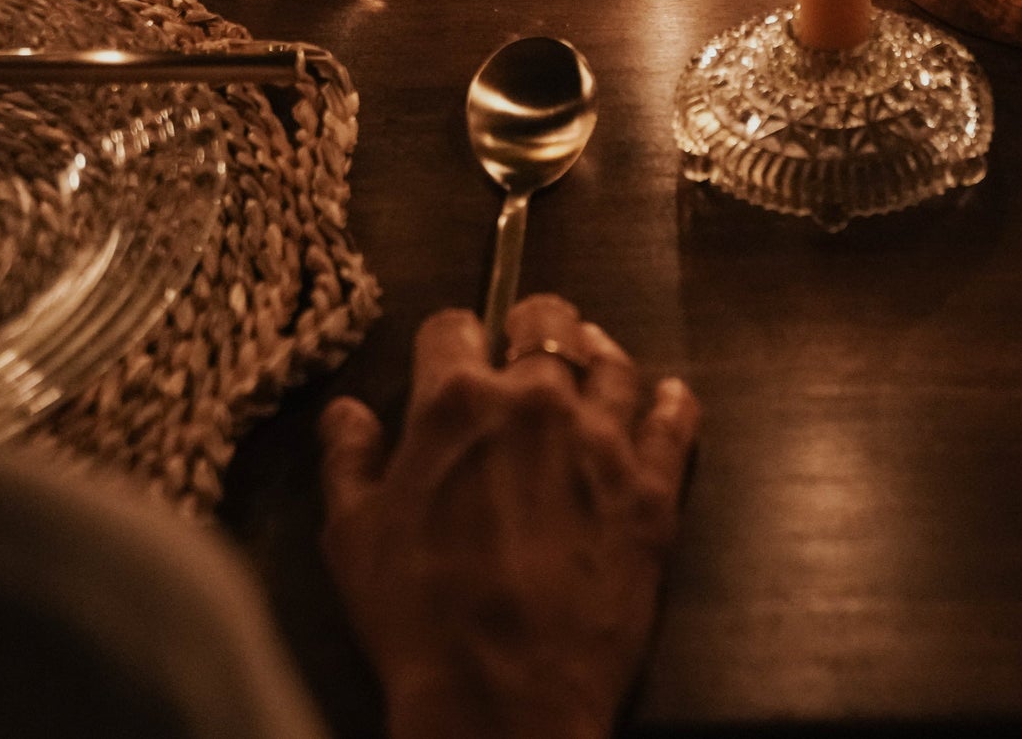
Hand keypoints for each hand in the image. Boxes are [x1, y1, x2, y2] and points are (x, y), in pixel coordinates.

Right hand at [320, 294, 698, 738]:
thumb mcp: (352, 539)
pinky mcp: (652, 490)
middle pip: (545, 322)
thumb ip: (349, 461)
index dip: (450, 341)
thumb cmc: (419, 618)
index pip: (453, 327)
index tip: (452, 357)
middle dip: (532, 325)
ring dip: (599, 356)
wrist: (504, 699)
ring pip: (613, 363)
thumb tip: (347, 412)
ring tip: (594, 358)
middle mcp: (536, 401)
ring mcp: (602, 441)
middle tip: (527, 343)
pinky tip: (669, 395)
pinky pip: (674, 423)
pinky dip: (672, 403)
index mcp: (457, 402)